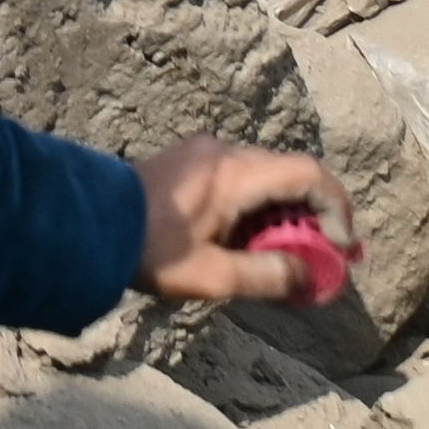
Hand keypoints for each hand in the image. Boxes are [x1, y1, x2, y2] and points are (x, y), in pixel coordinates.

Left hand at [132, 141, 357, 305]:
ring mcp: (203, 152)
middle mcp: (223, 151)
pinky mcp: (188, 161)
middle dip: (314, 216)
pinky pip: (240, 177)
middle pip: (290, 174)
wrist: (85, 223)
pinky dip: (258, 206)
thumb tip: (311, 277)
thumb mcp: (214, 275)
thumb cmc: (150, 251)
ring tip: (286, 256)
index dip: (338, 208)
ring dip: (284, 213)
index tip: (343, 247)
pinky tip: (252, 240)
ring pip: (265, 176)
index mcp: (235, 172)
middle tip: (323, 258)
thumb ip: (269, 276)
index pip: (309, 174)